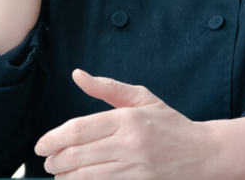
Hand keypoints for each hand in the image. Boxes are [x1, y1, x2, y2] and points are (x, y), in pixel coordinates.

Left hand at [34, 69, 222, 179]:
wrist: (203, 154)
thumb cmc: (169, 124)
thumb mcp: (142, 99)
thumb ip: (107, 87)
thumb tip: (77, 75)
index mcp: (127, 119)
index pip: (79, 129)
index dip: (54, 139)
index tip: (40, 145)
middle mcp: (130, 144)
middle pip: (78, 155)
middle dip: (55, 161)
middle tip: (46, 162)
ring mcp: (135, 169)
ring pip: (87, 176)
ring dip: (66, 178)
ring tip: (58, 174)